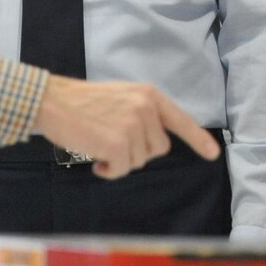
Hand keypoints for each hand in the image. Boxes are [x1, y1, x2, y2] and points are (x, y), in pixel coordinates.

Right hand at [31, 76, 219, 179]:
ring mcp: (133, 125)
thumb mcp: (121, 97)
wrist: (53, 101)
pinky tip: (96, 159)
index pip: (180, 120)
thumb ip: (142, 113)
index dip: (197, 139)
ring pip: (141, 161)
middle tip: (112, 140)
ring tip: (100, 144)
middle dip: (138, 151)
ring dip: (121, 160)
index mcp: (148, 95)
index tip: (212, 153)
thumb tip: (156, 142)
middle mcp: (146, 108)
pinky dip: (110, 170)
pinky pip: (123, 170)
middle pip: (159, 148)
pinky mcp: (119, 143)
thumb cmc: (82, 103)